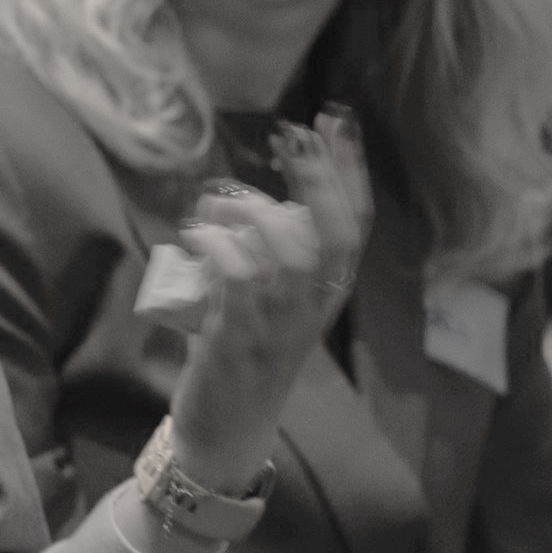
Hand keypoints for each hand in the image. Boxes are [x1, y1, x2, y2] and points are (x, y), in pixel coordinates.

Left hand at [167, 107, 373, 491]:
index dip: (347, 170)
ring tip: (216, 206)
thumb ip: (271, 257)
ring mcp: (277, 326)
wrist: (226, 432)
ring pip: (286, 249)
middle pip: (333, 232)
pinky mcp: (236, 340)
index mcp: (324, 296)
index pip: (355, 225)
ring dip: (250, 211)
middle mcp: (310, 309)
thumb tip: (252, 202)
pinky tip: (196, 237)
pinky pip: (237, 277)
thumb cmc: (242, 357)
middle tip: (292, 136)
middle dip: (318, 176)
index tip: (333, 121)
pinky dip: (216, 245)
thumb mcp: (269, 304)